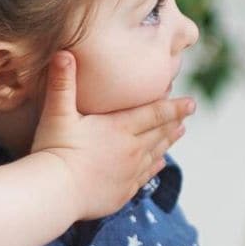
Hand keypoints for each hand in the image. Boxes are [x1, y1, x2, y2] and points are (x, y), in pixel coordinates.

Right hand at [30, 52, 195, 220]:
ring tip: (180, 131)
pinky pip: (145, 177)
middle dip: (175, 121)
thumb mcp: (57, 113)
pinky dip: (155, 166)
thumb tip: (63, 52)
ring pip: (156, 153)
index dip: (175, 107)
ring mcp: (129, 172)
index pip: (156, 114)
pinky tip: (160, 163)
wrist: (53, 193)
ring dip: (168, 141)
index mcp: (121, 128)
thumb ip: (63, 83)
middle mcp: (132, 149)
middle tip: (188, 114)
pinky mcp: (122, 192)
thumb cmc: (54, 150)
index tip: (192, 103)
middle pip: (159, 132)